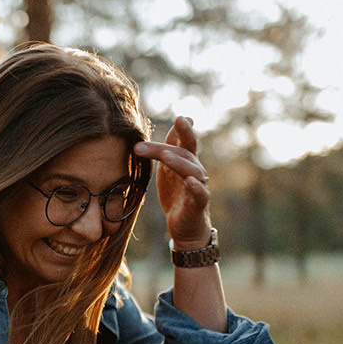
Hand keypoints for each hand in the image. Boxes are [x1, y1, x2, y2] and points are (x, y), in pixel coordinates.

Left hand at [134, 116, 211, 247]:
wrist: (185, 226)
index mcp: (185, 161)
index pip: (183, 142)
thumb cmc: (175, 194)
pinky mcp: (199, 205)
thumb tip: (168, 127)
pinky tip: (189, 181)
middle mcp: (195, 170)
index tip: (180, 117)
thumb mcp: (167, 170)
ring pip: (193, 171)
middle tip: (141, 145)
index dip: (183, 130)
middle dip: (164, 147)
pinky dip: (196, 187)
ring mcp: (198, 187)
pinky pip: (201, 194)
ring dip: (178, 163)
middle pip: (183, 153)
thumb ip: (165, 150)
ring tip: (165, 158)